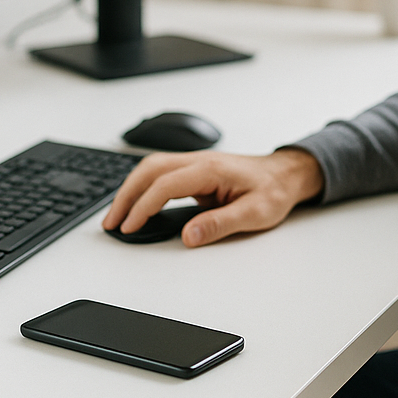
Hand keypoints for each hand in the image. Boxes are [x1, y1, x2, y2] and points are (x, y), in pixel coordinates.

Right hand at [102, 148, 323, 246]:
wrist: (285, 175)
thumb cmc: (273, 191)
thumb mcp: (254, 213)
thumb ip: (220, 224)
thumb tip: (189, 236)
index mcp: (210, 170)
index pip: (164, 185)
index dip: (143, 207)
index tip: (130, 226)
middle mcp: (199, 161)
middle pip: (149, 170)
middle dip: (125, 196)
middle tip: (111, 222)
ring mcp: (195, 163)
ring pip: (151, 168)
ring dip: (129, 189)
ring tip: (117, 215)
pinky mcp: (194, 169)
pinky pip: (160, 172)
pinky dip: (141, 186)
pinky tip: (136, 202)